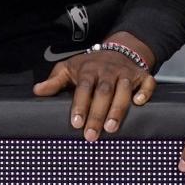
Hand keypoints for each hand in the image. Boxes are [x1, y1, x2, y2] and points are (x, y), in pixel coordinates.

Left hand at [33, 48, 155, 141]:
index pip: (83, 88)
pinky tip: (139, 104)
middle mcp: (107, 71)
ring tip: (112, 128)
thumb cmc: (89, 65)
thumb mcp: (69, 68)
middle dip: (97, 114)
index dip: (80, 105)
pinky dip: (145, 93)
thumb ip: (54, 81)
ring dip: (118, 109)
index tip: (76, 122)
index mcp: (88, 70)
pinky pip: (147, 83)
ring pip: (124, 90)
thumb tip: (37, 91)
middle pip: (103, 92)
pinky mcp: (142, 76)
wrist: (117, 49)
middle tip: (92, 134)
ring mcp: (126, 73)